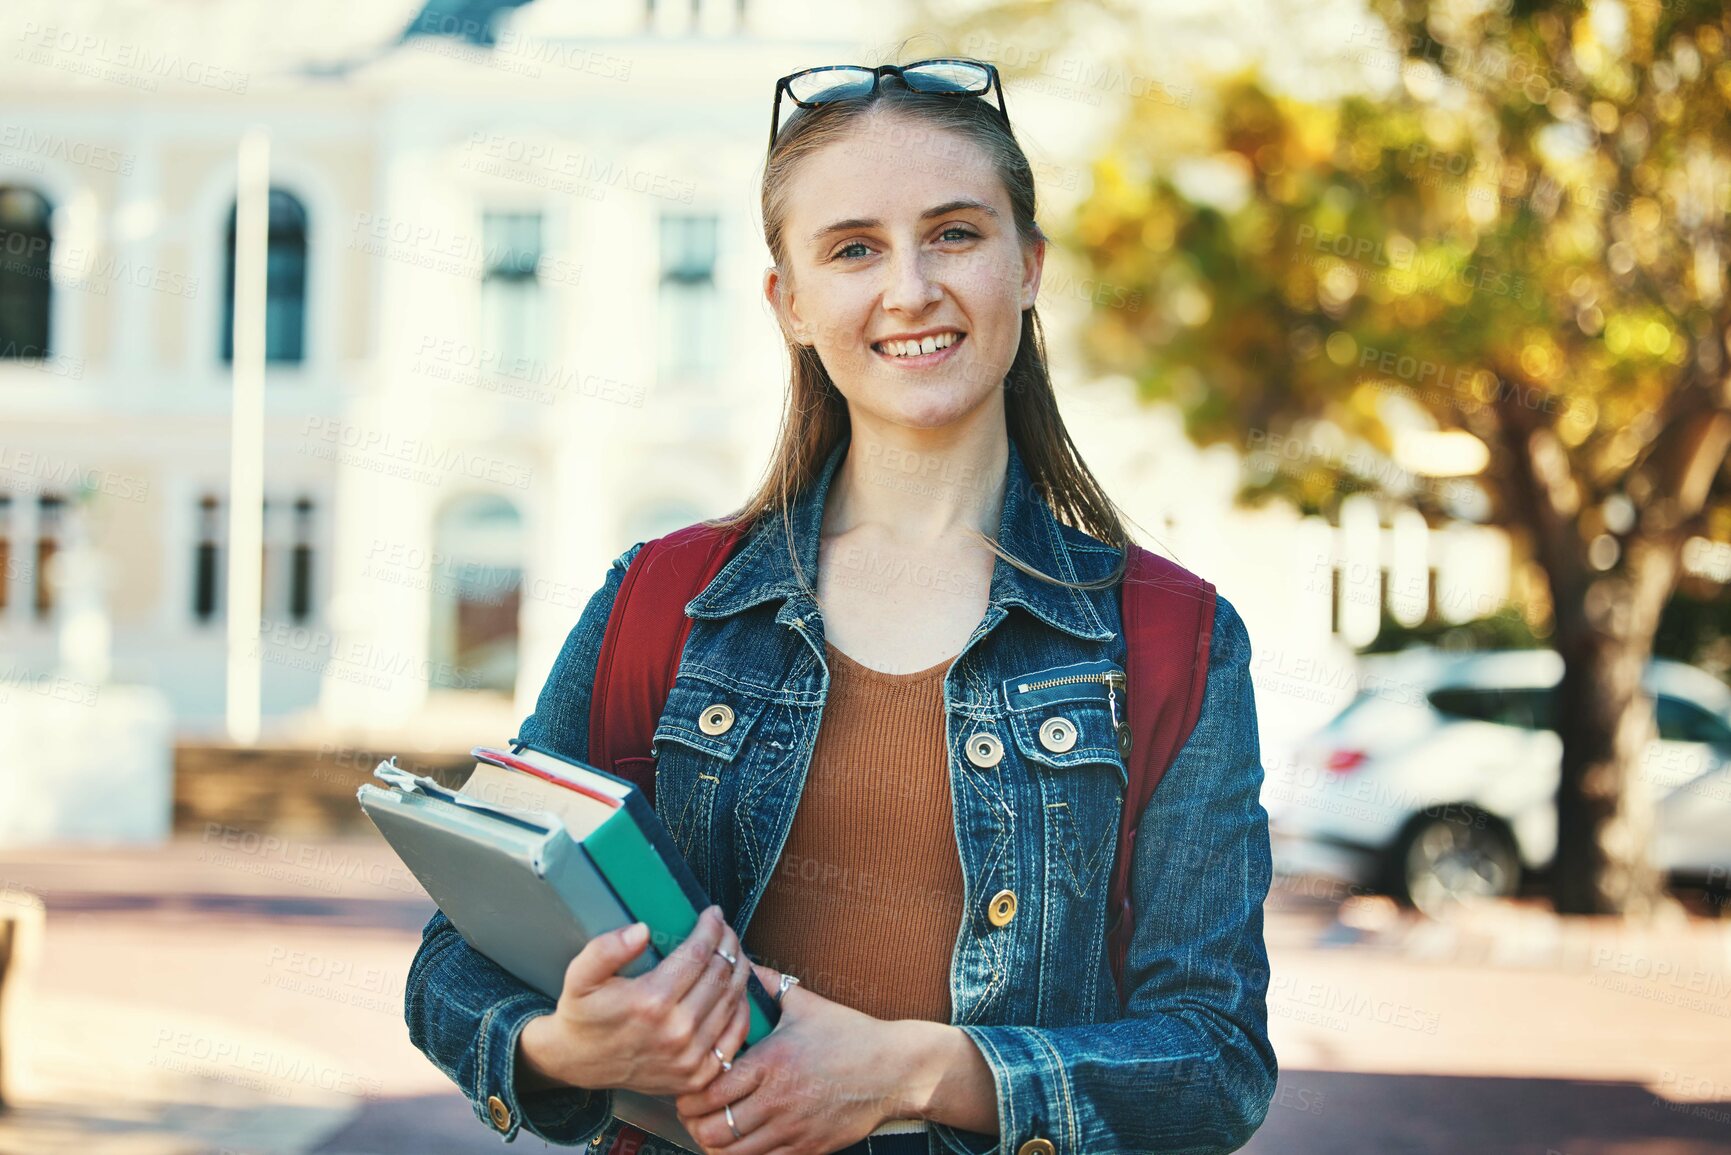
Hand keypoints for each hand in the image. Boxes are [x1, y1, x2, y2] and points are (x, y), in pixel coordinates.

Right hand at [517, 904, 753, 1098]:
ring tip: (733, 951)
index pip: (698, 954)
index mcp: (650, 1001)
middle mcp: (676, 1031)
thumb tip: (642, 930)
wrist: (577, 1063)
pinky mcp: (698, 1076)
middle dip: (728, 944)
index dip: (711, 928)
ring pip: (732, 1001)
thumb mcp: (580, 975)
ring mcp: (690, 1057)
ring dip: (739, 970)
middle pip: (720, 974)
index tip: (713, 913)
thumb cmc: (582, 1015)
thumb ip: (606, 949)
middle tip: (724, 929)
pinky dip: (742, 1008)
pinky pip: (735, 1036)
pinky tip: (737, 989)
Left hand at [673, 968, 910, 1154]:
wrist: (893, 1069)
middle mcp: (778, 1099)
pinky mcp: (807, 1149)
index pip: (710, 1091)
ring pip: (733, 1153)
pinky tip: (740, 1143)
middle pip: (714, 1129)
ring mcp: (792, 1129)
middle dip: (694, 1123)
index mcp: (771, 1062)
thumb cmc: (850, 1034)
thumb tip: (739, 962)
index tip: (684, 1089)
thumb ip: (767, 985)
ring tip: (710, 1130)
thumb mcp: (806, 1004)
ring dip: (714, 1144)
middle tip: (690, 1113)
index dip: (688, 1096)